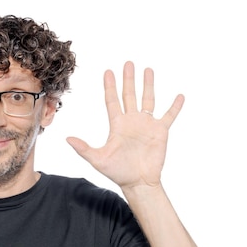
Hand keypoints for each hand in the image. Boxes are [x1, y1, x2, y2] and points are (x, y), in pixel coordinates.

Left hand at [67, 61, 183, 190]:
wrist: (138, 182)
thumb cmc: (118, 172)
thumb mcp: (98, 159)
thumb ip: (83, 148)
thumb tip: (67, 138)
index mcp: (117, 125)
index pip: (112, 100)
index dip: (110, 86)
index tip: (108, 71)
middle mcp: (132, 121)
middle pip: (129, 95)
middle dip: (128, 79)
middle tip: (128, 63)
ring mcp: (147, 125)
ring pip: (148, 100)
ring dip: (148, 85)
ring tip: (148, 69)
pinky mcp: (160, 132)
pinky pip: (169, 116)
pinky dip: (175, 106)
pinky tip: (179, 96)